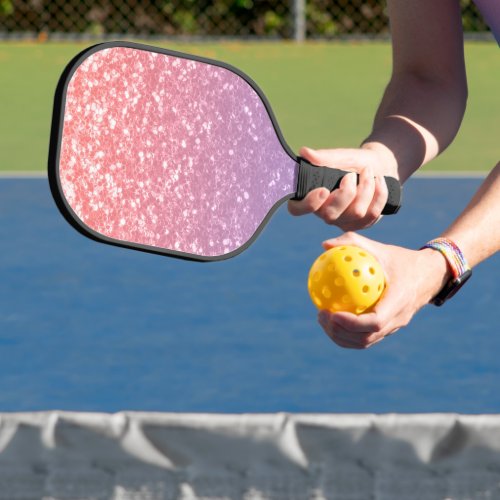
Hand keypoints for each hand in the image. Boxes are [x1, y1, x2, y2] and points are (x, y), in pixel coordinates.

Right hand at [288, 145, 397, 230]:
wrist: (379, 166)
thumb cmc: (354, 162)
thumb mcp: (341, 156)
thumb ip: (324, 157)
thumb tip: (304, 152)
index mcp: (312, 196)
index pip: (297, 209)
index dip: (308, 204)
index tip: (323, 190)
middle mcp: (324, 213)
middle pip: (330, 215)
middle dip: (346, 193)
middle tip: (351, 175)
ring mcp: (343, 221)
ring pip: (356, 213)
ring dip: (366, 188)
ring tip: (368, 172)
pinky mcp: (361, 224)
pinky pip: (372, 214)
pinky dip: (379, 193)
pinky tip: (379, 181)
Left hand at [316, 232, 450, 348]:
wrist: (429, 275)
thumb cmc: (401, 259)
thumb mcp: (380, 248)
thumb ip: (353, 243)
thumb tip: (325, 245)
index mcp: (399, 301)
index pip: (375, 322)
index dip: (352, 323)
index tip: (332, 313)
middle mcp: (398, 319)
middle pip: (366, 338)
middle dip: (340, 332)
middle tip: (321, 315)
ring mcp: (394, 327)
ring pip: (365, 342)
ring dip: (341, 336)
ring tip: (323, 319)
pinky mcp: (389, 329)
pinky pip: (366, 337)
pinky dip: (347, 334)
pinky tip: (332, 319)